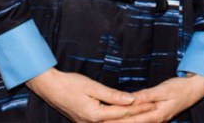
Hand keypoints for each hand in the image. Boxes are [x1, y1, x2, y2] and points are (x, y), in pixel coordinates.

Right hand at [26, 68, 152, 121]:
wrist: (49, 88)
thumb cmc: (70, 84)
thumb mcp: (92, 86)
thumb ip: (112, 95)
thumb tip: (131, 100)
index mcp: (95, 115)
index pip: (123, 113)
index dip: (140, 108)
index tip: (153, 103)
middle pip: (120, 122)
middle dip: (138, 116)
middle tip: (154, 110)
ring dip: (128, 120)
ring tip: (144, 115)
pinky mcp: (84, 122)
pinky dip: (117, 120)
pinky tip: (125, 117)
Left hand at [109, 73, 203, 122]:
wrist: (194, 90)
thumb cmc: (179, 87)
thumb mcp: (163, 89)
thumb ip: (145, 96)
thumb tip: (129, 100)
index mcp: (156, 115)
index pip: (131, 120)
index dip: (116, 120)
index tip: (102, 119)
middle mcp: (155, 121)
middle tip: (99, 122)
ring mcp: (156, 120)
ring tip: (106, 122)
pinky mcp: (156, 117)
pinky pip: (140, 122)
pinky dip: (129, 121)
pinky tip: (121, 120)